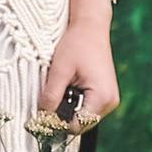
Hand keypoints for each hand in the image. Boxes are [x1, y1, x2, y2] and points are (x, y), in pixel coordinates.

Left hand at [40, 15, 118, 129]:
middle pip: (81, 124)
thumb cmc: (76, 44)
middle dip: (64, 114)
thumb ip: (51, 96)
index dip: (58, 122)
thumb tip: (42, 119)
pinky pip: (88, 107)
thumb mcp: (59, 70)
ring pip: (83, 117)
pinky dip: (76, 102)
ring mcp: (109, 99)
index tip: (44, 110)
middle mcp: (110, 102)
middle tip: (52, 94)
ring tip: (63, 86)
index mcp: (102, 98)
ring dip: (69, 107)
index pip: (77, 126)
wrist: (90, 26)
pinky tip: (69, 85)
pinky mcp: (105, 94)